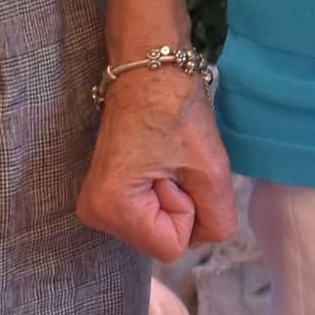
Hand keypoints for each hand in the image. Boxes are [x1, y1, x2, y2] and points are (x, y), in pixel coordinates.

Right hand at [74, 65, 239, 263]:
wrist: (149, 67)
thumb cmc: (176, 108)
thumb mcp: (212, 169)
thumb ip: (219, 219)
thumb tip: (209, 238)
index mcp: (111, 210)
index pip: (174, 247)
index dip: (189, 209)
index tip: (177, 169)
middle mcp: (95, 215)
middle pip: (163, 240)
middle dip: (181, 205)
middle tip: (172, 161)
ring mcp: (96, 207)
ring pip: (159, 228)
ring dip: (174, 198)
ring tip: (164, 159)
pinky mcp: (106, 196)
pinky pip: (151, 215)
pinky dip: (163, 194)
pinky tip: (156, 162)